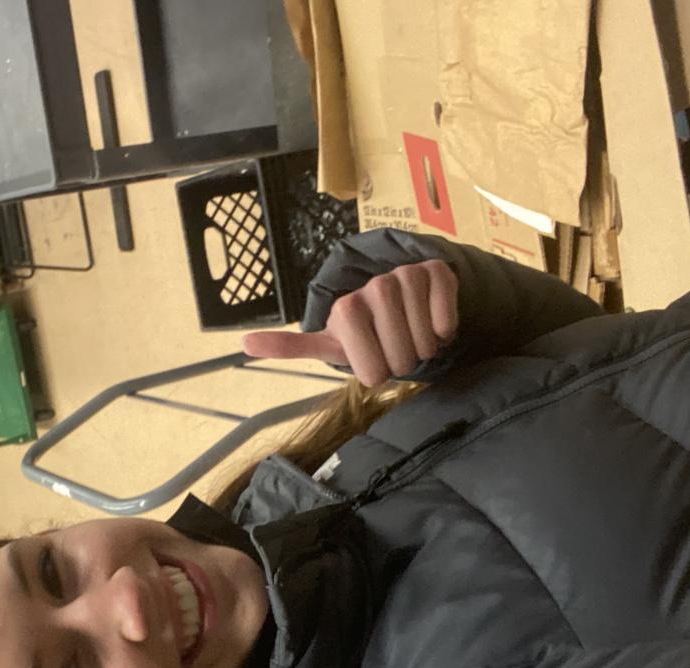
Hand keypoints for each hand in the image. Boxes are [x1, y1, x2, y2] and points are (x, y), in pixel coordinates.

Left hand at [242, 260, 459, 385]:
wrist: (400, 300)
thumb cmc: (363, 330)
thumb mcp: (329, 341)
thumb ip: (289, 345)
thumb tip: (243, 343)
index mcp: (345, 309)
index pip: (371, 373)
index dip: (376, 373)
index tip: (370, 359)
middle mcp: (373, 287)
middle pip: (401, 360)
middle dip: (402, 363)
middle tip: (395, 349)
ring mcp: (405, 276)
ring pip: (425, 342)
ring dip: (424, 348)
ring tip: (412, 336)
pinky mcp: (436, 271)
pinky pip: (446, 320)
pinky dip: (444, 330)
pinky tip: (432, 322)